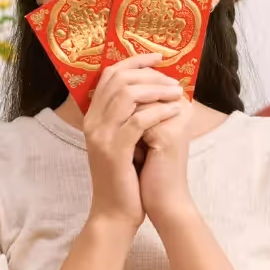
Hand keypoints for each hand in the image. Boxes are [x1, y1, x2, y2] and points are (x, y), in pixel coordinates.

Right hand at [83, 54, 185, 233]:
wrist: (115, 212)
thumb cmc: (126, 177)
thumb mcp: (126, 141)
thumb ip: (132, 116)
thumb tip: (157, 89)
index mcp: (94, 117)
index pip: (110, 74)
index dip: (135, 61)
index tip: (158, 57)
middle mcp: (93, 122)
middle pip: (119, 79)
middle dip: (149, 74)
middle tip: (172, 79)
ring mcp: (101, 136)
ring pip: (128, 96)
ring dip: (156, 90)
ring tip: (177, 92)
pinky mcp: (114, 151)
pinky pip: (139, 121)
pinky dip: (160, 111)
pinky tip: (176, 111)